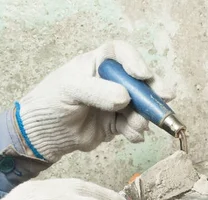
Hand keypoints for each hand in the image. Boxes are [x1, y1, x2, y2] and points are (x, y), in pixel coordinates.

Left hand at [16, 40, 174, 161]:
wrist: (42, 135)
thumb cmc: (50, 103)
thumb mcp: (71, 89)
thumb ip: (98, 91)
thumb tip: (125, 97)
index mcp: (97, 64)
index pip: (121, 55)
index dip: (135, 61)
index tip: (142, 75)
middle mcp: (109, 81)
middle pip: (139, 81)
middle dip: (152, 91)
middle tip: (165, 98)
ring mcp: (114, 104)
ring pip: (140, 106)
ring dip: (144, 116)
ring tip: (137, 126)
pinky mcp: (115, 124)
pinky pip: (133, 126)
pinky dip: (136, 132)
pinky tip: (133, 136)